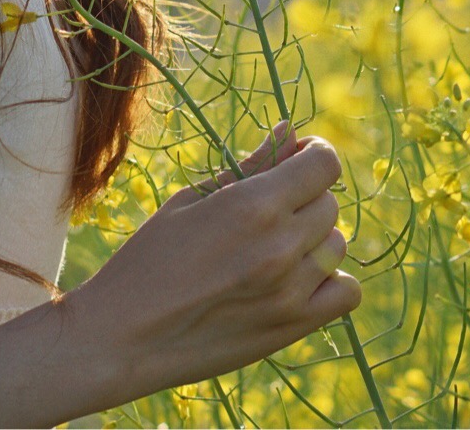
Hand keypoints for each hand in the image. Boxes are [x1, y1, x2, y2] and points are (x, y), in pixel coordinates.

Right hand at [0, 124, 360, 426]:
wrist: (122, 338)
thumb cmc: (149, 260)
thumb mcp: (193, 199)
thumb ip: (252, 165)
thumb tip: (291, 131)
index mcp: (253, 204)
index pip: (325, 163)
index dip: (313, 156)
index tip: (296, 162)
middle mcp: (280, 245)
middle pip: (329, 204)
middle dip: (304, 199)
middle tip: (266, 215)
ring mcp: (291, 290)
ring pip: (337, 245)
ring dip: (313, 241)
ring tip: (272, 251)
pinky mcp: (292, 328)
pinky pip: (347, 293)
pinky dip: (330, 282)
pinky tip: (297, 281)